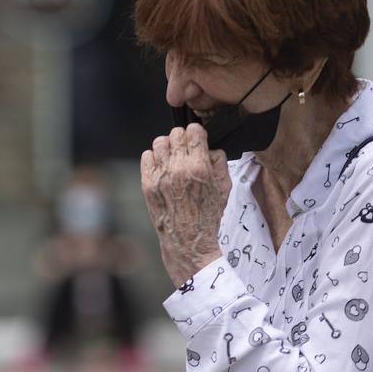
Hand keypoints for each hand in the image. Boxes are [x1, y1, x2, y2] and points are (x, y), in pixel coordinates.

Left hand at [140, 123, 230, 286]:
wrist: (188, 240)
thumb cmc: (208, 215)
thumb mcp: (225, 187)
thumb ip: (219, 161)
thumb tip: (209, 146)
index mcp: (199, 167)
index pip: (194, 131)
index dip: (197, 133)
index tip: (198, 139)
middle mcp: (178, 168)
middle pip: (176, 133)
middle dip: (183, 139)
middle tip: (186, 150)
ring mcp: (160, 176)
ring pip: (159, 142)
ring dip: (168, 147)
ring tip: (173, 158)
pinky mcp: (147, 183)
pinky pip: (147, 156)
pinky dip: (154, 158)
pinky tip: (163, 168)